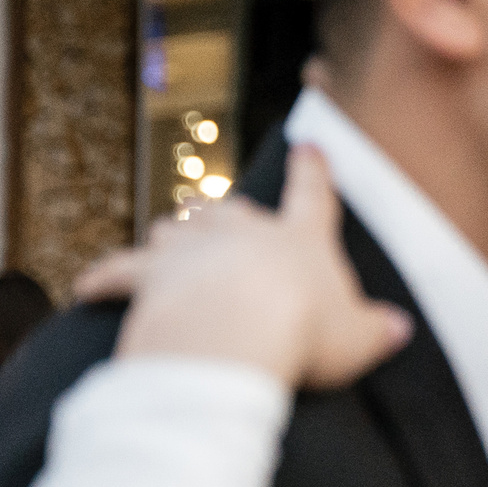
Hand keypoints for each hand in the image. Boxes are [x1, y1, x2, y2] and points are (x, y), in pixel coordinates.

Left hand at [78, 147, 410, 389]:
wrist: (234, 334)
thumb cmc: (303, 332)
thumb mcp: (358, 338)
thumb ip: (378, 331)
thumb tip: (399, 330)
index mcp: (300, 237)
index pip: (312, 194)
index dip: (312, 171)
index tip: (308, 148)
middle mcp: (243, 230)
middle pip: (231, 209)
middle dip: (227, 215)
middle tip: (226, 220)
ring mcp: (192, 246)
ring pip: (176, 227)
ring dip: (175, 235)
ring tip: (170, 241)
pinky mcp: (148, 273)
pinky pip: (119, 270)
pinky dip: (104, 278)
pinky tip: (87, 287)